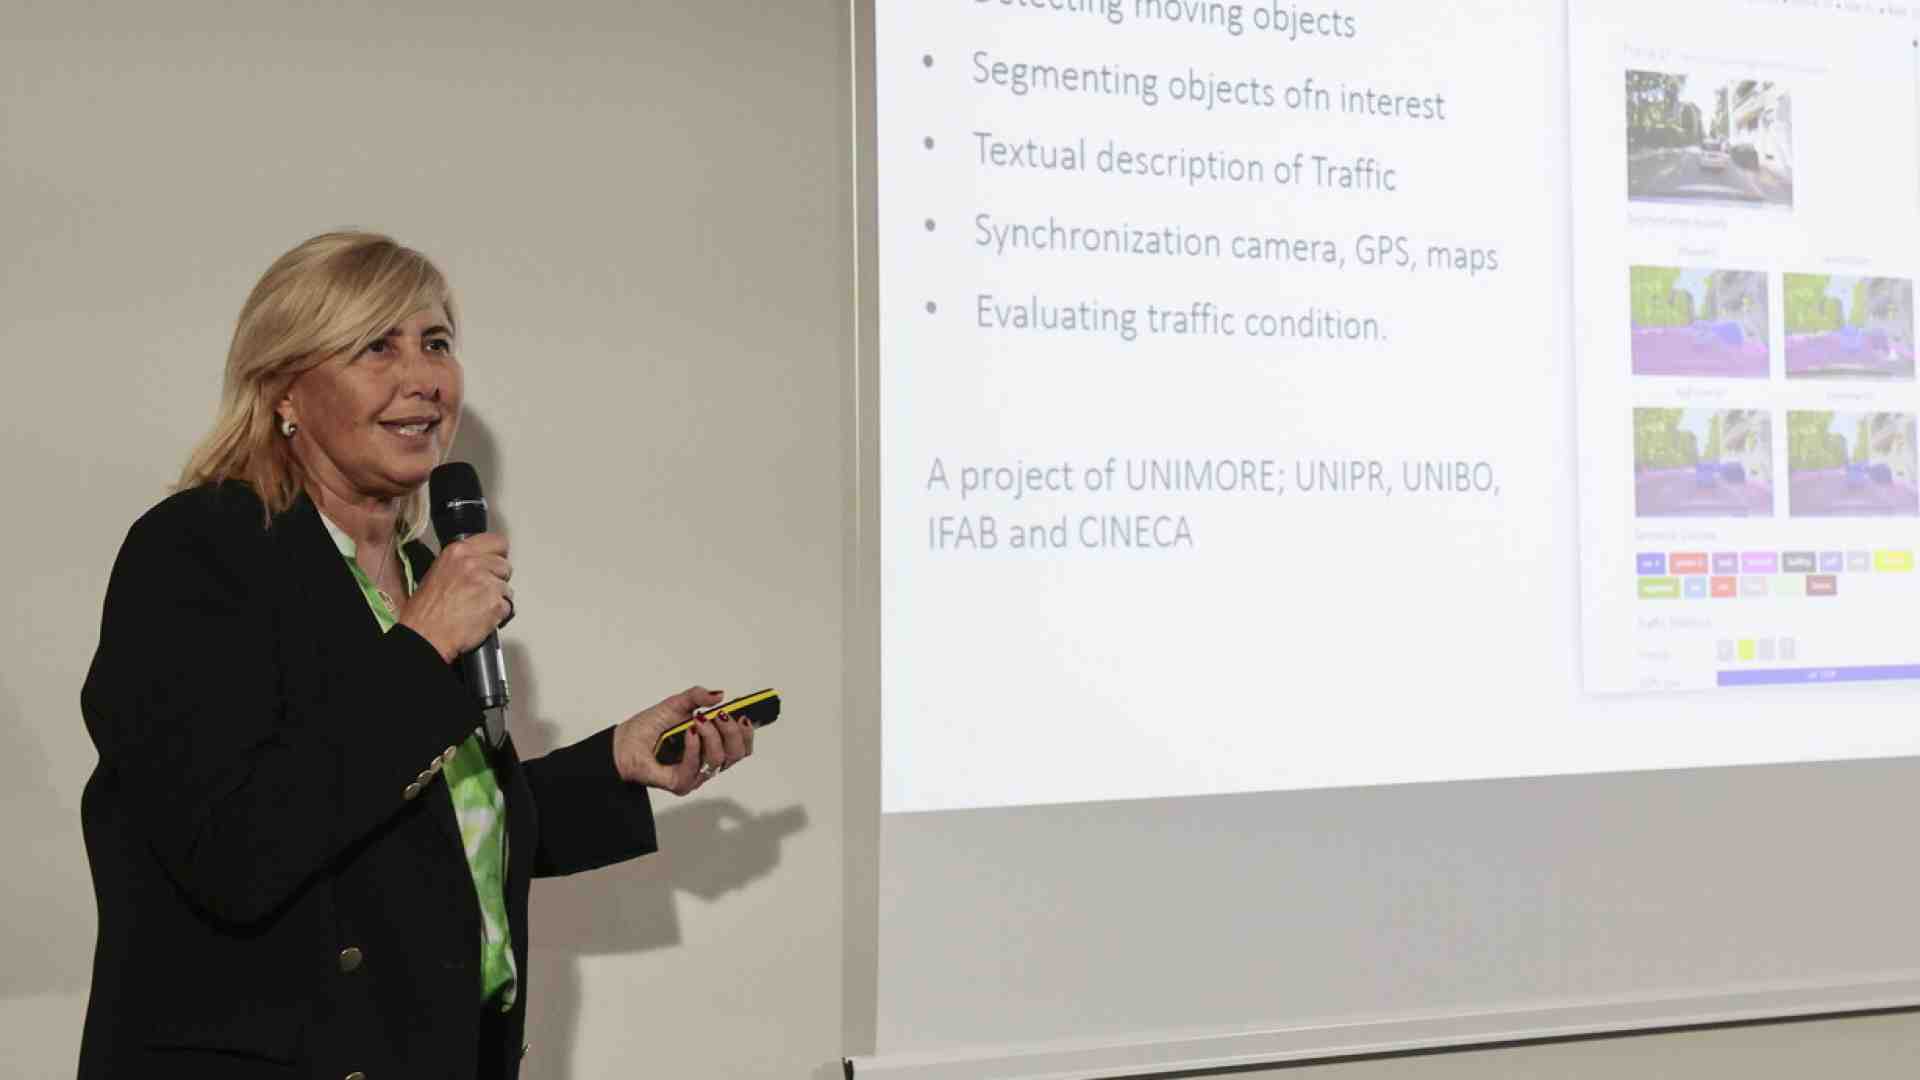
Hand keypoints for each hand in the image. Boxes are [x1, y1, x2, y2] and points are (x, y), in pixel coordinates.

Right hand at [399, 533, 511, 661]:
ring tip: (477, 608)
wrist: (426, 636)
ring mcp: (487, 583)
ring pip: (508, 588)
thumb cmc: (426, 611)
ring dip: (497, 599)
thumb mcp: (438, 572)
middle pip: (505, 566)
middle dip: (497, 579)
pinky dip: (499, 615)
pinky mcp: (496, 604)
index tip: (495, 563)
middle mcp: (474, 563)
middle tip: (481, 592)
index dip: (498, 555)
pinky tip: (481, 618)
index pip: (497, 542)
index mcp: (459, 551)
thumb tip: (479, 562)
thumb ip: (462, 563)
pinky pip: (508, 607)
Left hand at [613, 686, 755, 794]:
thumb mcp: (676, 704)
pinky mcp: (681, 784)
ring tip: (698, 720)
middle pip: (737, 754)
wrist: (623, 743)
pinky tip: (689, 733)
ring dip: (711, 737)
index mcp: (713, 744)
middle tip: (721, 715)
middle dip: (732, 732)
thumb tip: (720, 694)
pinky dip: (694, 748)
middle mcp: (708, 762)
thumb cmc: (649, 727)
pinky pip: (696, 768)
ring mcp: (696, 774)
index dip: (748, 732)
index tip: (745, 716)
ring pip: (719, 760)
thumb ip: (698, 697)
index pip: (741, 745)